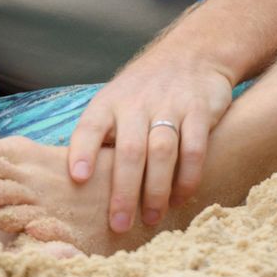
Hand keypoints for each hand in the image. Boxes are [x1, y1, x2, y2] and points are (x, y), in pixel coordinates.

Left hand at [66, 45, 235, 233]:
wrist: (193, 53)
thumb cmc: (145, 89)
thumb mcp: (117, 100)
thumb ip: (105, 134)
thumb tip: (81, 181)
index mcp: (109, 101)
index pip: (90, 125)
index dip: (82, 151)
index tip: (78, 178)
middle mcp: (136, 102)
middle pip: (129, 150)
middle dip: (124, 191)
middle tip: (119, 223)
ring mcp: (169, 105)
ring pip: (160, 152)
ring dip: (156, 190)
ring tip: (152, 218)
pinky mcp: (198, 110)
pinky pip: (193, 148)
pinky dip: (187, 177)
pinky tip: (181, 196)